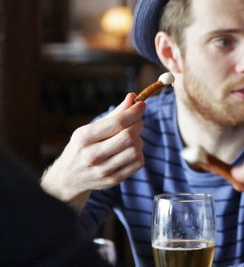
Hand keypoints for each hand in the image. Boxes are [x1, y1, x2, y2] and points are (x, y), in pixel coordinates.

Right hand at [41, 93, 144, 211]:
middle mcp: (92, 155)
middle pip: (128, 136)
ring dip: (139, 140)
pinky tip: (130, 151)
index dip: (134, 112)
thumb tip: (133, 98)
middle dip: (138, 124)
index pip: (117, 123)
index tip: (142, 104)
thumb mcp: (91, 129)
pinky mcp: (113, 180)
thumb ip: (114, 115)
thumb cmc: (83, 147)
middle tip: (137, 121)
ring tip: (132, 138)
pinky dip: (139, 153)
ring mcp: (103, 170)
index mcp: (84, 138)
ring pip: (135, 150)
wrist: (68, 177)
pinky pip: (138, 163)